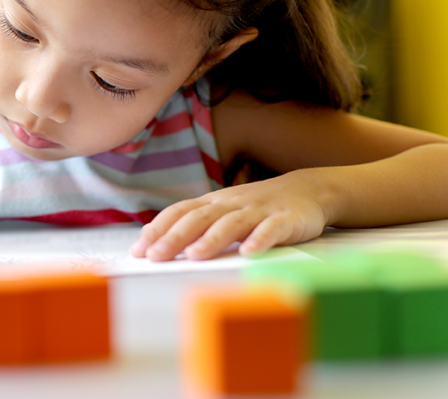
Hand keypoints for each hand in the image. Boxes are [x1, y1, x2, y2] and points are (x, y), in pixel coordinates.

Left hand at [129, 172, 328, 260]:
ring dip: (212, 239)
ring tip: (195, 256)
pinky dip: (260, 240)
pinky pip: (272, 229)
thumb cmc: (258, 207)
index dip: (158, 229)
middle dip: (175, 237)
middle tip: (156, 256)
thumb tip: (155, 242)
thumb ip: (196, 225)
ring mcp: (259, 210)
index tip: (138, 250)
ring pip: (232, 223)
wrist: (309, 190)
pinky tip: (249, 253)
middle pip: (199, 218)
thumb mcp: (224, 212)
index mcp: (214, 203)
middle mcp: (232, 203)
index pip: (179, 213)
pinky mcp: (286, 219)